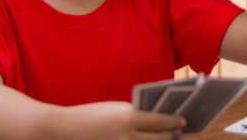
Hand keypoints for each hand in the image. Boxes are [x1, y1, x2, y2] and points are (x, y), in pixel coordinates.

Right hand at [59, 101, 184, 139]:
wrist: (64, 130)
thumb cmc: (92, 116)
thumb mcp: (115, 109)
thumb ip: (136, 116)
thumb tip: (158, 123)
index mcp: (127, 118)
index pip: (160, 121)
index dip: (174, 122)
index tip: (182, 121)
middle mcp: (125, 137)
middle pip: (159, 139)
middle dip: (171, 136)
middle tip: (178, 132)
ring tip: (168, 139)